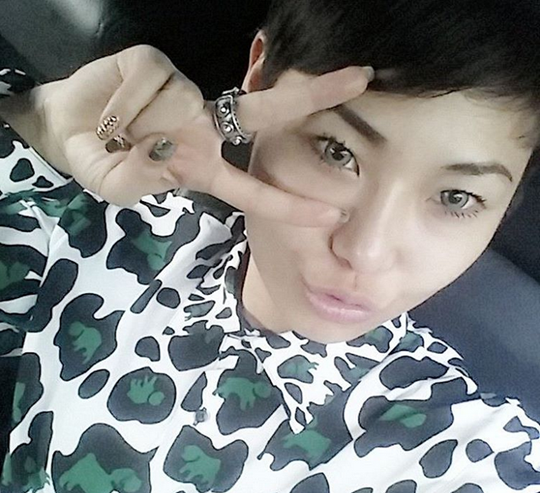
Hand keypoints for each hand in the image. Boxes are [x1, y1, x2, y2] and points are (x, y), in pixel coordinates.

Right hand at [40, 45, 372, 225]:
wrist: (64, 126)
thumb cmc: (99, 163)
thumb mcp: (118, 187)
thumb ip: (141, 179)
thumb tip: (169, 149)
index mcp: (202, 165)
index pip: (253, 187)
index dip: (289, 203)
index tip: (331, 213)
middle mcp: (204, 127)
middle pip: (267, 113)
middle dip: (313, 97)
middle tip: (362, 79)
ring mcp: (185, 94)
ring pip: (183, 102)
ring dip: (139, 121)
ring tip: (113, 132)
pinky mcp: (158, 65)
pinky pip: (151, 82)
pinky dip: (124, 101)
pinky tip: (110, 109)